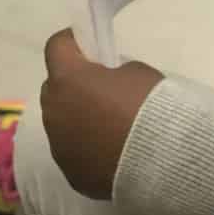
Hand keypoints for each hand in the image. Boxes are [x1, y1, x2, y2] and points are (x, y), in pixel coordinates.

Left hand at [40, 30, 161, 198]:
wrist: (160, 157)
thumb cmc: (148, 105)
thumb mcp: (136, 71)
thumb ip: (112, 71)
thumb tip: (106, 82)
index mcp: (68, 79)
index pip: (57, 47)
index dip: (73, 42)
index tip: (89, 47)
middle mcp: (53, 111)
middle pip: (54, 87)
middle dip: (73, 84)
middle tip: (102, 89)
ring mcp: (59, 145)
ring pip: (61, 122)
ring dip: (77, 118)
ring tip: (108, 127)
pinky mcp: (70, 172)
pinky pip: (72, 151)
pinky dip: (86, 147)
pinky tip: (111, 151)